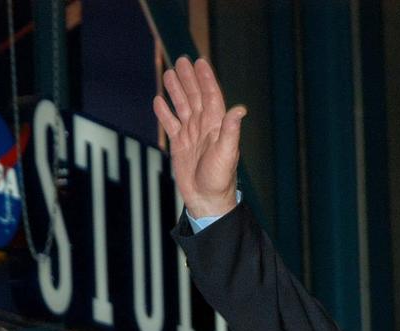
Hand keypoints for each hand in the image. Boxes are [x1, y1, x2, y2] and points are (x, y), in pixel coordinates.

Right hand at [152, 56, 244, 218]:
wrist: (206, 200)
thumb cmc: (220, 179)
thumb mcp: (227, 154)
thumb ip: (231, 131)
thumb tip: (240, 109)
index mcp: (217, 127)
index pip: (211, 97)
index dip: (206, 79)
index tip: (200, 62)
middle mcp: (204, 128)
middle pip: (195, 97)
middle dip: (189, 79)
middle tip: (182, 60)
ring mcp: (191, 136)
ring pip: (182, 107)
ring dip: (176, 90)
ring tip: (169, 73)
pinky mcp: (180, 146)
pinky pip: (170, 124)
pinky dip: (164, 112)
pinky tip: (158, 101)